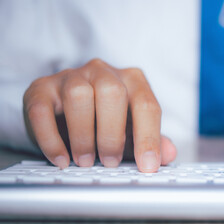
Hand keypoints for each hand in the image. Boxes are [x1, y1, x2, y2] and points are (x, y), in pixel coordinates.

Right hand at [23, 58, 176, 171]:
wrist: (64, 108)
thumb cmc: (105, 119)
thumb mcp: (131, 129)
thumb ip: (150, 140)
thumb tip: (168, 154)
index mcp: (131, 80)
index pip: (146, 104)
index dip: (149, 137)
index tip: (147, 165)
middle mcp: (103, 72)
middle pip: (112, 93)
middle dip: (112, 133)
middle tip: (111, 162)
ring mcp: (71, 76)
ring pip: (79, 95)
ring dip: (83, 135)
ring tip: (86, 161)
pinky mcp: (41, 88)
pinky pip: (42, 110)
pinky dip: (52, 140)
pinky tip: (61, 159)